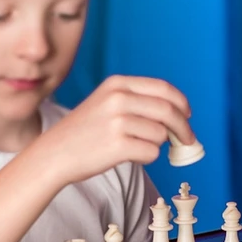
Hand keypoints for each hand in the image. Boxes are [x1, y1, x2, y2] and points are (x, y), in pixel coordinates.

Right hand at [39, 75, 196, 185]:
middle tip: (188, 140)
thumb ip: (137, 102)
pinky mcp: (118, 145)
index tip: (188, 114)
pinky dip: (148, 157)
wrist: (53, 154)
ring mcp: (118, 122)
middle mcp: (118, 99)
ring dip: (157, 145)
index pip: (163, 88)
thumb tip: (179, 115)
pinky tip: (129, 155)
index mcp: (117, 84)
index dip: (181, 103)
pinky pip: (152, 152)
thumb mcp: (105, 102)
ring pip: (161, 134)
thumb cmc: (83, 132)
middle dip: (184, 128)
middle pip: (169, 111)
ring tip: (136, 147)